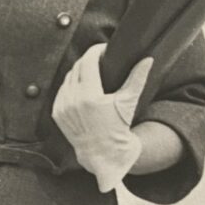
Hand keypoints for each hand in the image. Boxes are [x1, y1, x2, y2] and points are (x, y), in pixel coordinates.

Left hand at [52, 44, 153, 192]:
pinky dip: (70, 86)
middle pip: (77, 67)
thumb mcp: (128, 103)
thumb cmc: (119, 129)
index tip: (103, 48)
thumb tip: (147, 59)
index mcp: (89, 96)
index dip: (95, 51)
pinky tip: (81, 85)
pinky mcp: (57, 113)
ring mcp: (62, 107)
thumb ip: (137, 79)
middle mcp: (73, 100)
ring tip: (92, 71)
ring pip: (68, 78)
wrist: (103, 155)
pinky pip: (61, 91)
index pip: (87, 62)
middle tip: (100, 58)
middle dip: (88, 60)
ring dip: (79, 71)